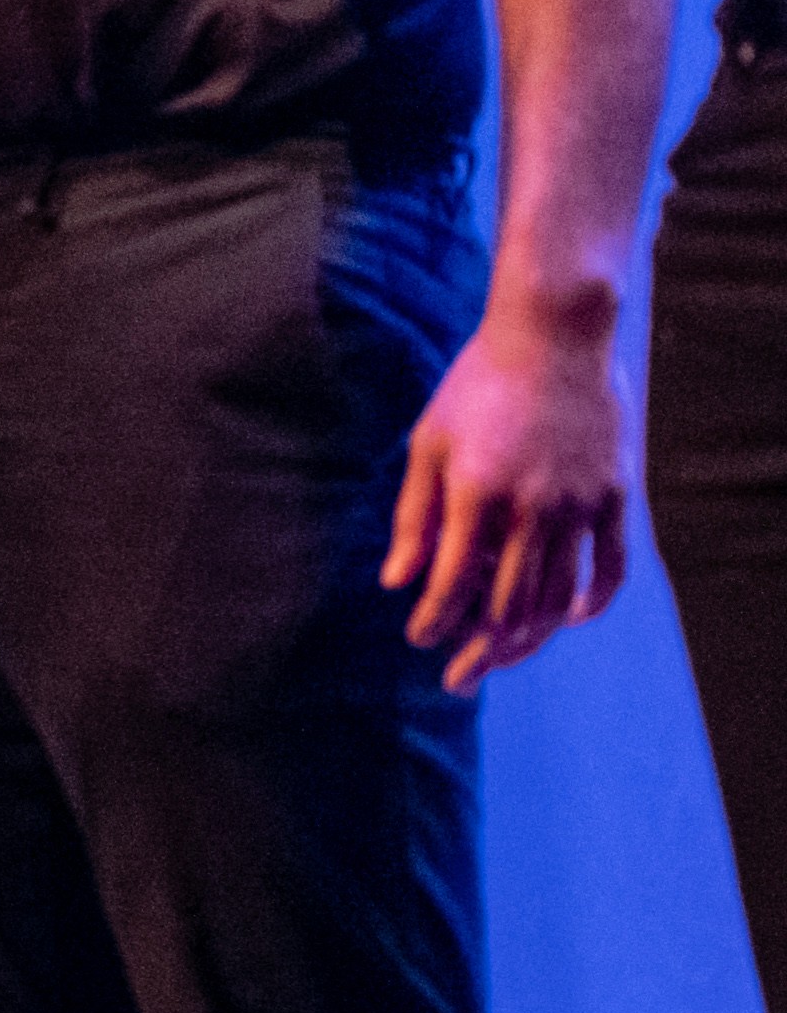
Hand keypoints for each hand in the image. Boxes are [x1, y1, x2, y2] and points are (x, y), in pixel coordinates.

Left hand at [385, 299, 635, 686]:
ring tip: (502, 656)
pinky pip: (611, 565)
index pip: (452, 583)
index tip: (420, 640)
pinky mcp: (615, 496)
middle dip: (479, 647)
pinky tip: (568, 619)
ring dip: (529, 635)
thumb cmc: (477, 385)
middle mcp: (531, 507)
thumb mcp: (428, 443)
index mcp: (476, 493)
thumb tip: (396, 581)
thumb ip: (415, 517)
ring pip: (557, 594)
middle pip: (506, 603)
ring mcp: (580, 504)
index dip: (434, 621)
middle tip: (458, 676)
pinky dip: (591, 600)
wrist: (553, 336)